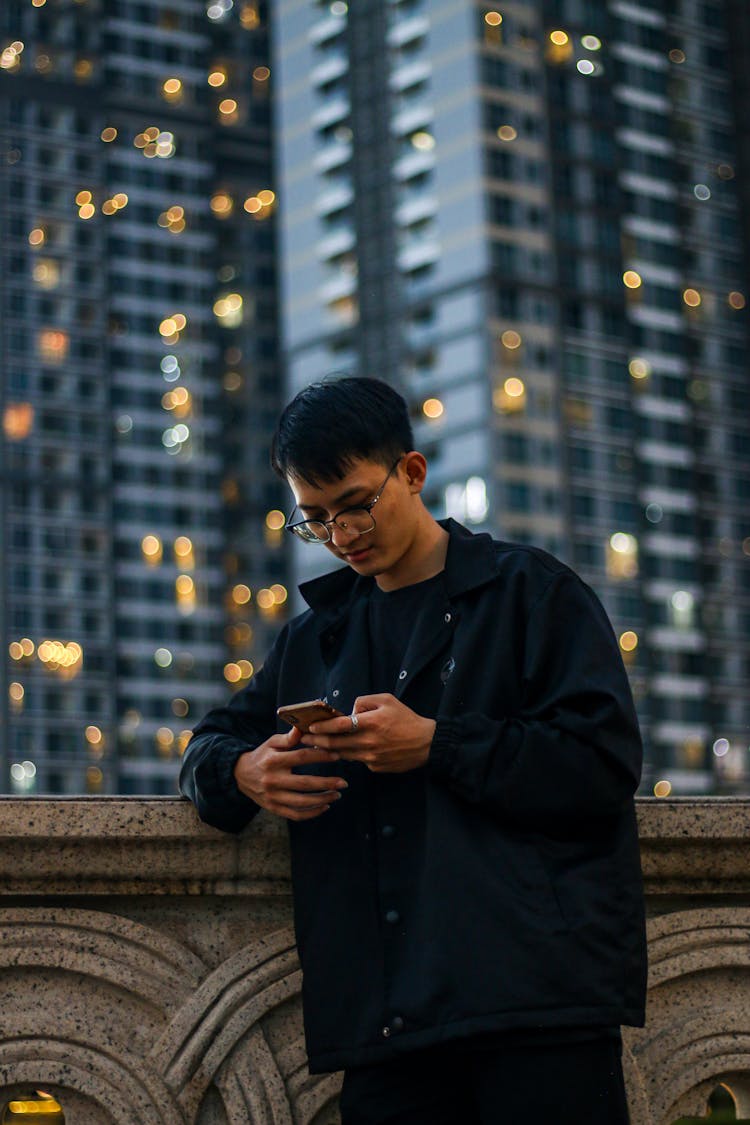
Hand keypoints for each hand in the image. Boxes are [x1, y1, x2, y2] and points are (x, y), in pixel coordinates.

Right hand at [233, 726, 346, 820]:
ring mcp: (273, 796)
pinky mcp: (273, 808)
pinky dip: (311, 813)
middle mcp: (273, 780)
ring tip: (337, 795)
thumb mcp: (272, 743)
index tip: (337, 756)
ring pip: (301, 802)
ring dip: (322, 800)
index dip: (320, 756)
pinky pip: (295, 815)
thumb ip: (289, 738)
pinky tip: (324, 807)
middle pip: (304, 784)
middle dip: (327, 784)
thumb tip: (304, 727)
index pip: (301, 758)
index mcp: (273, 760)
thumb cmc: (262, 755)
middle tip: (344, 783)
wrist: (240, 774)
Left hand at [304, 693, 435, 773]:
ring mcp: (372, 757)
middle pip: (336, 743)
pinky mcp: (375, 767)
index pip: (340, 725)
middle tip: (303, 739)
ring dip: (328, 750)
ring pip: (343, 754)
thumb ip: (365, 701)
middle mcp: (369, 741)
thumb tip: (349, 711)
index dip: (322, 726)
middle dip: (316, 741)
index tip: (309, 726)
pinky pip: (357, 760)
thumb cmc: (406, 719)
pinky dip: (349, 754)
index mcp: (372, 722)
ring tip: (316, 746)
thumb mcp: (387, 700)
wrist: (427, 744)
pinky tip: (343, 751)